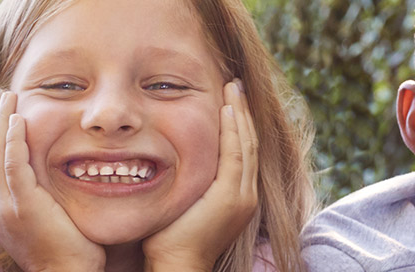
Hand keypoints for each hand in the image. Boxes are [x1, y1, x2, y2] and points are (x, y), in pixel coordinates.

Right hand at [0, 91, 103, 271]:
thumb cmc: (70, 255)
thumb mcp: (51, 220)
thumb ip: (46, 197)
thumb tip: (59, 174)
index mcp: (2, 212)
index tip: (6, 115)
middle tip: (3, 97)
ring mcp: (5, 208)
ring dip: (1, 123)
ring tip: (8, 98)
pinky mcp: (20, 206)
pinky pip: (11, 165)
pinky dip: (12, 140)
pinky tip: (17, 120)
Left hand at [143, 81, 258, 270]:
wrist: (178, 266)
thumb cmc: (169, 240)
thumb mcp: (183, 202)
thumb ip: (186, 181)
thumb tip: (165, 159)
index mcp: (237, 196)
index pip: (241, 151)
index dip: (238, 123)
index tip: (230, 99)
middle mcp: (246, 194)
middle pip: (249, 143)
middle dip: (242, 112)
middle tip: (235, 85)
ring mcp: (242, 196)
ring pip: (245, 144)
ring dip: (239, 114)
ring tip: (233, 88)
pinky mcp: (231, 197)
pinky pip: (236, 154)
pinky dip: (233, 130)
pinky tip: (227, 110)